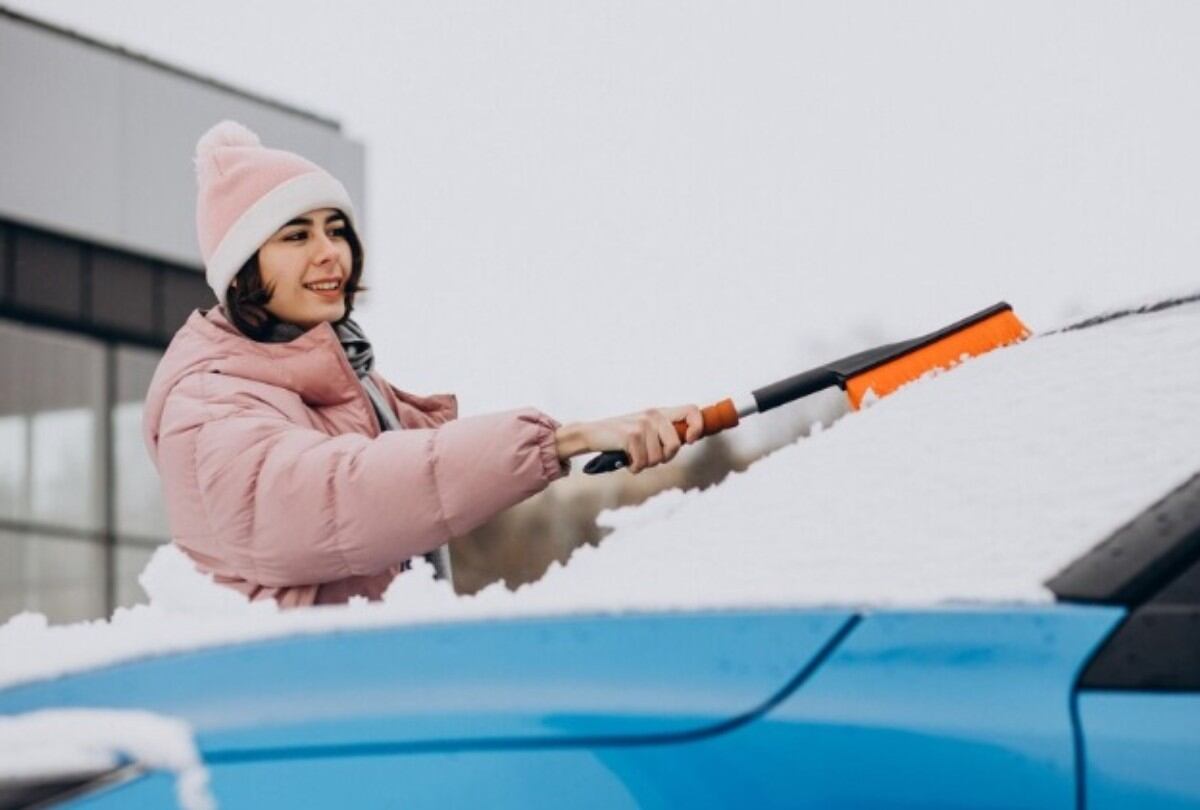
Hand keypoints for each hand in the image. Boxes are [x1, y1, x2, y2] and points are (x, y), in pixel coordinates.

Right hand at [555, 405, 704, 472]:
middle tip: (649, 457)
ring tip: (634, 456)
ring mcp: (642, 424)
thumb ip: (665, 431)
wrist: (591, 434)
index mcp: (660, 412)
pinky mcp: (631, 435)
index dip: (698, 427)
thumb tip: (689, 439)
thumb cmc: (621, 437)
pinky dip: (634, 467)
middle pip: (675, 445)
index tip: (691, 441)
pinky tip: (626, 460)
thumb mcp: (646, 429)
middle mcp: (653, 415)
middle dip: (664, 458)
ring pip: (658, 458)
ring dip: (645, 464)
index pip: (692, 410)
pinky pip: (642, 462)